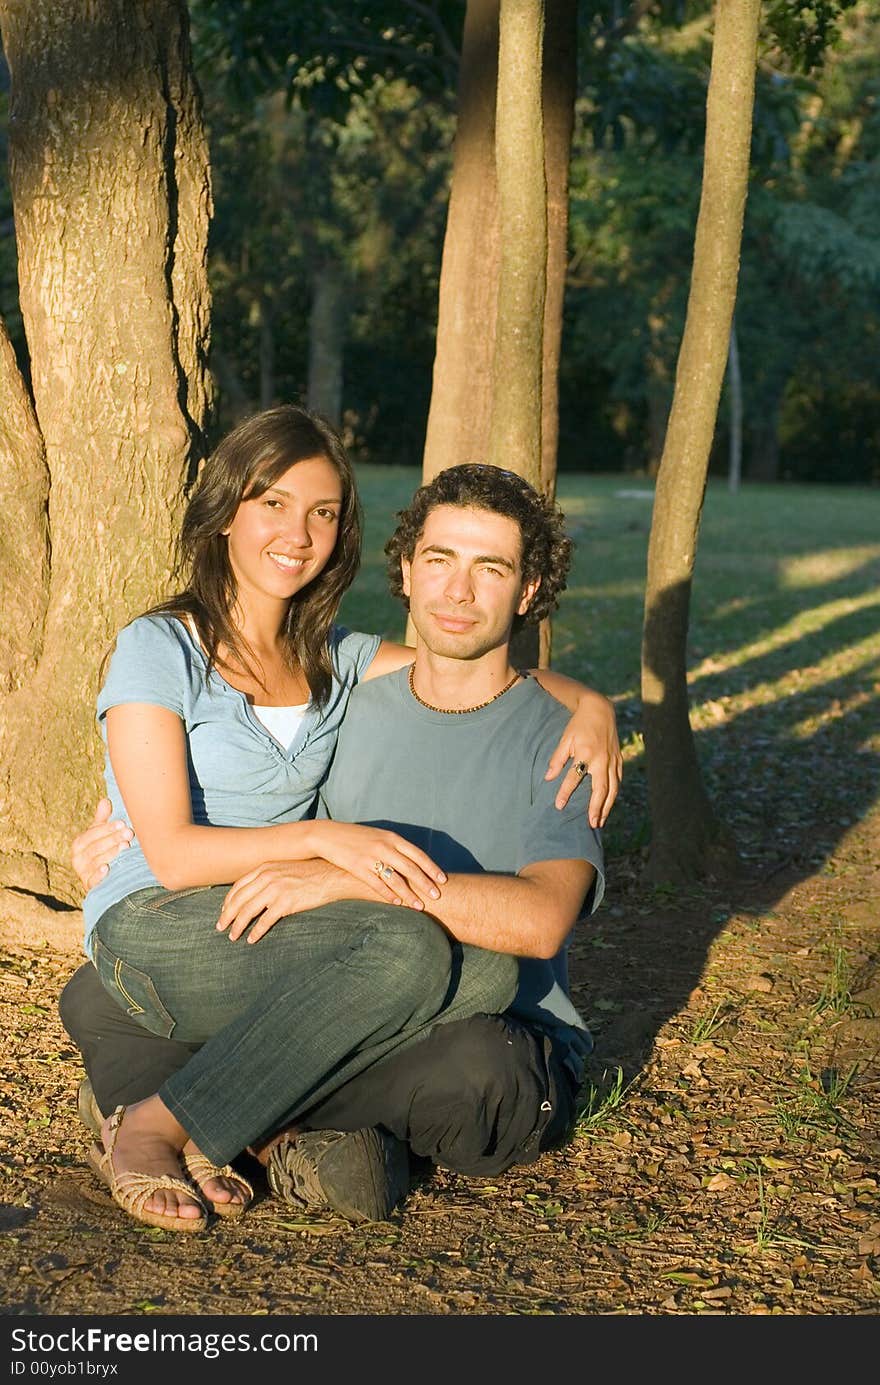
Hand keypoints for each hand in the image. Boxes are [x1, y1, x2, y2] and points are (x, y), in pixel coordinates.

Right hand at [71, 797, 132, 890]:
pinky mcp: (88, 886)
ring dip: (111, 853)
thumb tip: (106, 800)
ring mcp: (82, 873)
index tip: (122, 823)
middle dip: (113, 839)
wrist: (102, 879)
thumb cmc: (102, 851)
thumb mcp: (100, 835)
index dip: (107, 828)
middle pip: (95, 847)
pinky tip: (108, 868)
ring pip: (96, 861)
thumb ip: (102, 820)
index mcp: (79, 843)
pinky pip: (92, 880)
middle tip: (129, 833)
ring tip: (125, 847)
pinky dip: (99, 875)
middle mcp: (78, 858)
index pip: (92, 834)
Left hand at [217, 859, 352, 942]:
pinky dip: (256, 932)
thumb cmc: (310, 872)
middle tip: (220, 927)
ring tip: (233, 936)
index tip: (223, 911)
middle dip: (226, 915)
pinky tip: (251, 939)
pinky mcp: (286, 903)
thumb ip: (269, 876)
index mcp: (264, 868)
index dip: (228, 901)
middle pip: (238, 899)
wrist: (331, 875)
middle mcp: (267, 877)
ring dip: (237, 926)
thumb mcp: (285, 868)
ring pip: (247, 911)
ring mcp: (276, 889)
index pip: (238, 886)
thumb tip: (256, 891)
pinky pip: (265, 921)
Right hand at [308, 822, 446, 909]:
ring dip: (410, 894)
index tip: (443, 880)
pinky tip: (397, 903)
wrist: (327, 835)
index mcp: (392, 837)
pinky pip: (377, 884)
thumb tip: (413, 861)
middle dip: (426, 883)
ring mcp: (371, 857)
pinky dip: (389, 895)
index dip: (431, 868)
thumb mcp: (378, 836)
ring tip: (420, 906)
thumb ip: (395, 846)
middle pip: (410, 868)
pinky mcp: (358, 868)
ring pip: (396, 879)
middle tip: (437, 896)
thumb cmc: (356, 837)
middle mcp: (384, 846)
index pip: (418, 854)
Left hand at [545, 692, 622, 826]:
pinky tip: (609, 804)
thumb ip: (557, 759)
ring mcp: (613, 760)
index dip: (565, 792)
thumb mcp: (565, 739)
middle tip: (591, 824)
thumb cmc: (579, 724)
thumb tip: (548, 778)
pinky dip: (614, 794)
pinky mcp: (619, 760)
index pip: (574, 777)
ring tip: (600, 821)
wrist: (600, 709)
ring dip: (607, 806)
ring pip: (613, 788)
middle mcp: (602, 759)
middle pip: (601, 789)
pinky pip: (618, 781)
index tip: (559, 806)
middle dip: (596, 808)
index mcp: (586, 753)